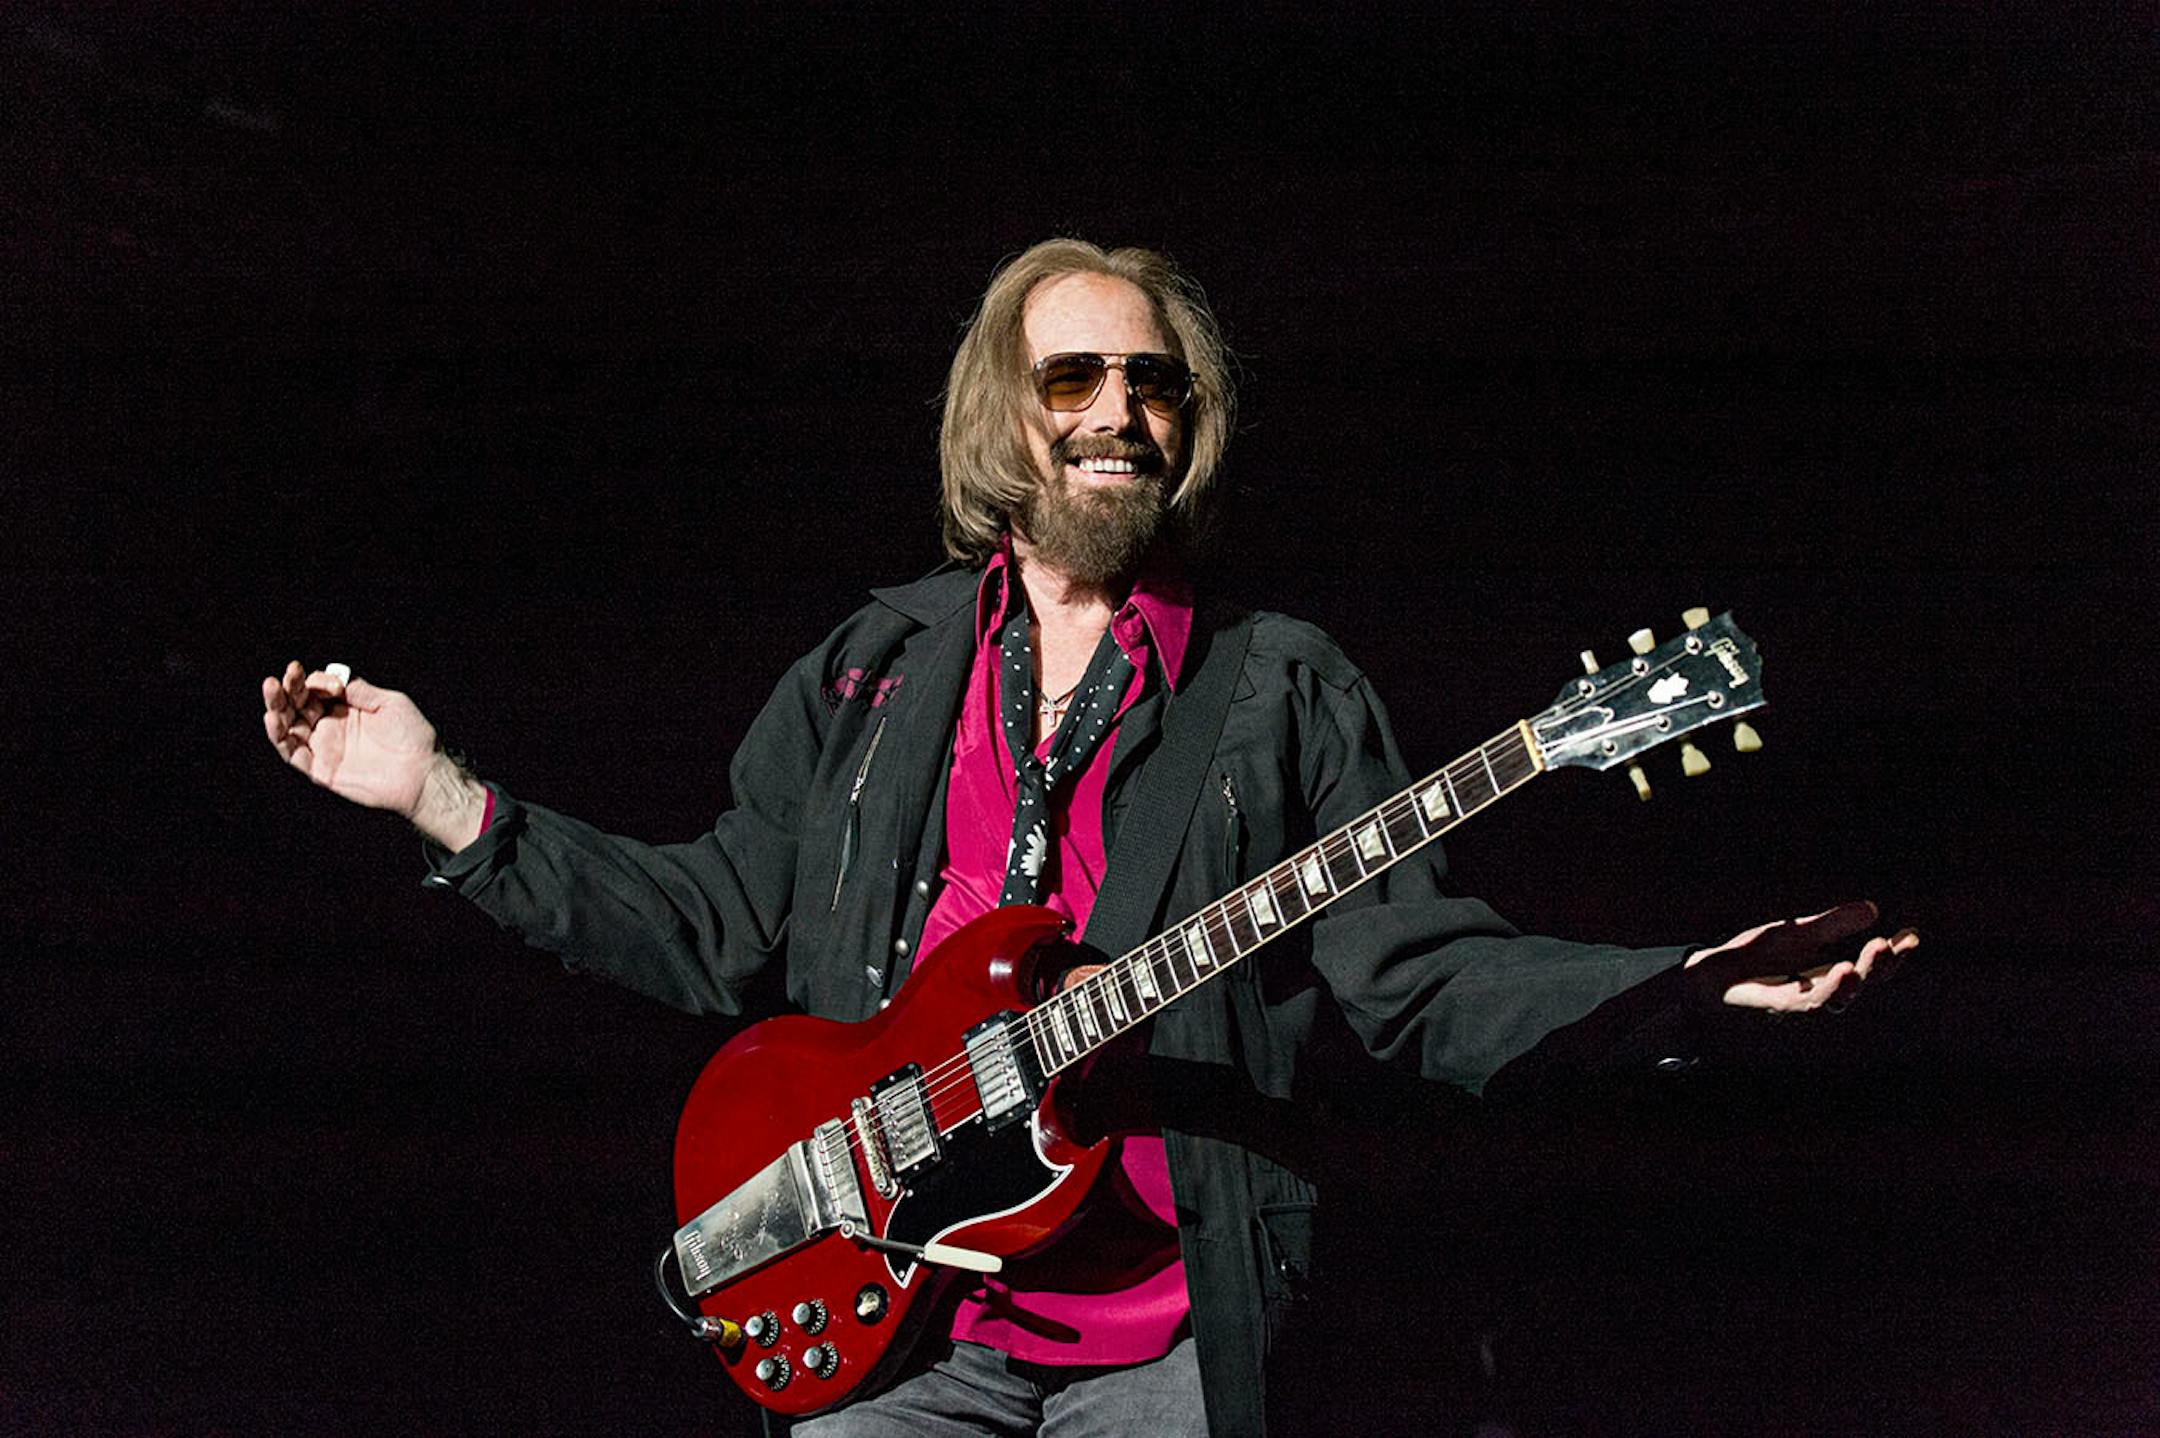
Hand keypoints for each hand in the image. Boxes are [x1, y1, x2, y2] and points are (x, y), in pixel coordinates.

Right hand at [261, 661, 487, 848]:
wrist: (424, 772)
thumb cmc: (413, 737)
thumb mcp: (390, 702)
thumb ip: (359, 690)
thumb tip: (335, 677)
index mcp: (345, 710)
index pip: (315, 691)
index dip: (312, 681)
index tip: (322, 679)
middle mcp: (330, 728)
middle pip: (296, 707)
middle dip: (286, 690)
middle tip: (279, 678)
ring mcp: (324, 749)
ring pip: (288, 728)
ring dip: (276, 709)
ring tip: (271, 691)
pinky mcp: (321, 771)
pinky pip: (293, 755)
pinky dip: (279, 738)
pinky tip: (273, 720)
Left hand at [1683, 900, 1918, 1013]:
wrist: (1709, 975)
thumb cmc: (1753, 958)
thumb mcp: (1798, 933)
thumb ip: (1831, 924)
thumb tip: (1871, 909)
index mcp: (1827, 975)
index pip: (1868, 968)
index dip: (1892, 955)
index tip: (1911, 934)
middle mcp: (1818, 992)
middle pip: (1857, 985)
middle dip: (1877, 967)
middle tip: (1889, 944)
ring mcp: (1797, 1002)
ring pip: (1832, 1000)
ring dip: (1849, 984)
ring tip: (1859, 965)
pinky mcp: (1773, 1005)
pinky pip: (1803, 1003)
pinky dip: (1823, 991)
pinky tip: (1837, 973)